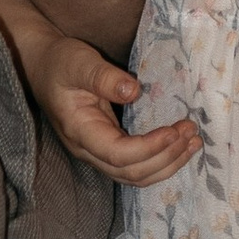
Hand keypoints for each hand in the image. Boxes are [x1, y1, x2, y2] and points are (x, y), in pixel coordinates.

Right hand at [22, 28, 201, 186]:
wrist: (44, 66)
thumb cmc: (60, 62)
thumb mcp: (79, 62)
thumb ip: (104, 77)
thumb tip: (134, 90)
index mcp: (80, 131)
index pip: (117, 154)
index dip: (148, 148)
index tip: (174, 130)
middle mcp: (88, 150)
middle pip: (130, 172)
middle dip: (166, 156)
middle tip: (191, 133)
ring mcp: (97, 152)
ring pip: (135, 176)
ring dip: (168, 164)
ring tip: (194, 143)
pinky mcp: (108, 148)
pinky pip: (136, 166)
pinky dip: (161, 161)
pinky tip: (179, 147)